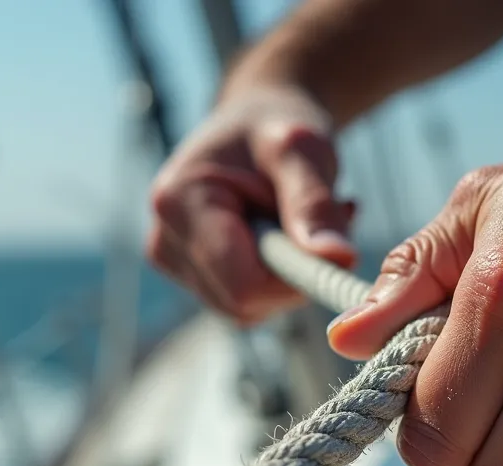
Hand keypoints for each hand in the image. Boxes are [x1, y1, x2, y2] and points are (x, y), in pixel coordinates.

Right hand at [148, 87, 355, 324]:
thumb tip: (338, 259)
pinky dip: (277, 277)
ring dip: (290, 274)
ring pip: (247, 307)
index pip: (243, 285)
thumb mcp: (302, 149)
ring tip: (304, 219)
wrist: (252, 120)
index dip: (294, 279)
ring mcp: (173, 261)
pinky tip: (286, 234)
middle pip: (243, 302)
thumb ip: (315, 203)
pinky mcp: (189, 273)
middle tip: (326, 221)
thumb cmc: (275, 125)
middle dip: (295, 274)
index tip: (331, 244)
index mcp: (180, 203)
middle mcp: (164, 240)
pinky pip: (244, 300)